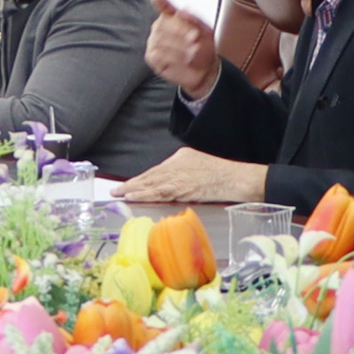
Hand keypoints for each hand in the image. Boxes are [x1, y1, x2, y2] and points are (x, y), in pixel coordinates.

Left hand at [115, 149, 269, 204]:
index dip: (141, 180)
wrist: (238, 178)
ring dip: (134, 189)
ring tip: (120, 194)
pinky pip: (159, 191)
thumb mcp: (200, 169)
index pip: (157, 170)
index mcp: (182, 157)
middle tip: (115, 190)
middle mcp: (177, 162)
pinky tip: (134, 196)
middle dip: (133, 183)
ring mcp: (180, 174)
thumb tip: (170, 188)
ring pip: (152, 183)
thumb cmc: (224, 177)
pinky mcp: (183, 185)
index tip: (128, 185)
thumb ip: (184, 176)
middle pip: (151, 175)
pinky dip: (145, 194)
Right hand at [146, 0, 220, 95]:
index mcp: (172, 17)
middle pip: (164, 25)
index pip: (164, 7)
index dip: (161, 2)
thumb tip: (183, 10)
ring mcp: (154, 41)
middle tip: (195, 39)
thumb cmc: (203, 48)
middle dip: (181, 32)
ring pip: (162, 41)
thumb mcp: (206, 32)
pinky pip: (159, 54)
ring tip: (193, 52)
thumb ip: (195, 20)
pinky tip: (183, 60)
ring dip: (179, 47)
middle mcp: (160, 27)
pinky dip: (173, 58)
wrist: (204, 69)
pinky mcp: (152, 56)